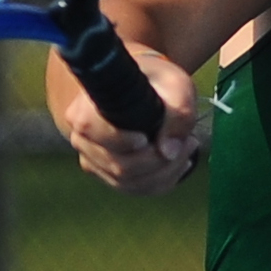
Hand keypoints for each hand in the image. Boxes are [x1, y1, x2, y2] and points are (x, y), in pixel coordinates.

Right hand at [58, 43, 201, 195]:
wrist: (147, 88)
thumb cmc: (157, 82)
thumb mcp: (175, 86)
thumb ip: (177, 113)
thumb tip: (168, 151)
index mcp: (86, 108)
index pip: (93, 130)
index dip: (122, 140)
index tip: (147, 138)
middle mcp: (82, 138)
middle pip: (119, 165)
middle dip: (159, 160)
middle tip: (188, 141)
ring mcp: (93, 160)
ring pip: (129, 183)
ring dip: (166, 171)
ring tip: (187, 146)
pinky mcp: (107, 174)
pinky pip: (136, 189)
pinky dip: (163, 180)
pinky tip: (179, 162)